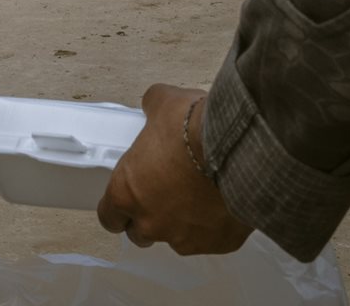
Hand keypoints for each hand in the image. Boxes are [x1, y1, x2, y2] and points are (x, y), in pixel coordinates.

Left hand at [97, 83, 251, 254]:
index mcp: (127, 194)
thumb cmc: (193, 130)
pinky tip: (224, 201)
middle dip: (149, 217)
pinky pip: (211, 239)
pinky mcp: (219, 245)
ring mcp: (186, 239)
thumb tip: (154, 104)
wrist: (240, 150)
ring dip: (182, 222)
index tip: (128, 197)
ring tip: (200, 194)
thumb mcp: (163, 103)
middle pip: (140, 233)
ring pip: (177, 238)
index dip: (118, 208)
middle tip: (165, 192)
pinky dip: (215, 224)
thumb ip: (151, 108)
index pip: (108, 217)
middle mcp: (151, 223)